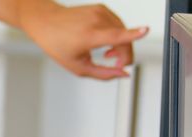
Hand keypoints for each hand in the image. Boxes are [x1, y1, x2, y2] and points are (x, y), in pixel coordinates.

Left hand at [24, 4, 148, 79]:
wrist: (46, 22)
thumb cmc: (58, 44)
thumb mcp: (78, 67)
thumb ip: (103, 73)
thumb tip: (123, 74)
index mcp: (89, 36)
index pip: (115, 36)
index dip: (132, 35)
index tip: (145, 30)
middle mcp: (96, 21)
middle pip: (124, 39)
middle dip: (125, 55)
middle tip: (117, 65)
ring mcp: (100, 12)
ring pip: (123, 31)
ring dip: (121, 46)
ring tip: (107, 55)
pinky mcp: (102, 8)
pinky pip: (117, 24)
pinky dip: (116, 35)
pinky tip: (105, 43)